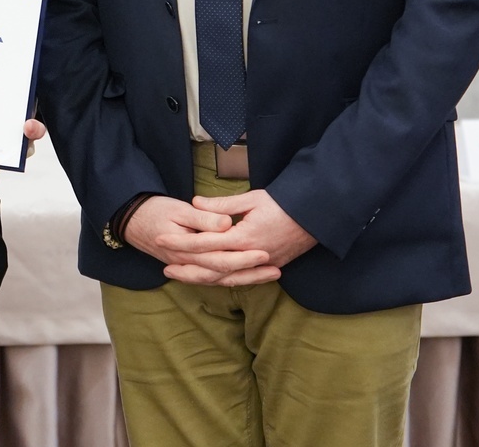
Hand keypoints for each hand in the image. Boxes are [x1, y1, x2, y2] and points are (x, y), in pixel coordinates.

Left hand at [152, 189, 316, 286]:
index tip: (161, 240)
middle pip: (211, 268)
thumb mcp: (252, 199)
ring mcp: (261, 265)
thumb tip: (195, 203)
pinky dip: (222, 280)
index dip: (181, 243)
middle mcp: (250, 256)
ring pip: (225, 278)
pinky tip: (209, 279)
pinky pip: (240, 279)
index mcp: (243, 237)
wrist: (316, 216)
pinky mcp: (269, 267)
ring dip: (201, 278)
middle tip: (165, 268)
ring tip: (182, 276)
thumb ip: (221, 206)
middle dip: (186, 269)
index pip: (204, 243)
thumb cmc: (284, 203)